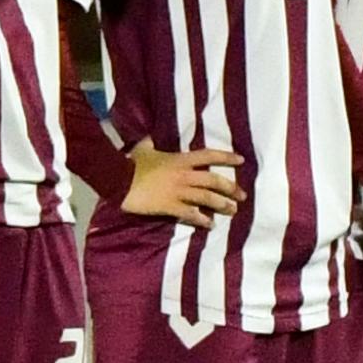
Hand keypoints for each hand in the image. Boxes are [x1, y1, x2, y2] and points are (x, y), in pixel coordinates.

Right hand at [124, 144, 244, 223]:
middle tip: (242, 196)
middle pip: (213, 181)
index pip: (209, 156)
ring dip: (222, 205)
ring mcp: (178, 192)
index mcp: (180, 160)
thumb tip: (150, 137)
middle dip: (230, 188)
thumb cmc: (132, 164)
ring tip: (232, 211)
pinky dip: (202, 220)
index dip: (226, 157)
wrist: (120, 180)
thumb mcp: (144, 148)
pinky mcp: (170, 206)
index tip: (241, 160)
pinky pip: (191, 214)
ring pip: (207, 198)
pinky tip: (209, 225)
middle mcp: (184, 175)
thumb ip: (151, 143)